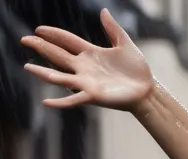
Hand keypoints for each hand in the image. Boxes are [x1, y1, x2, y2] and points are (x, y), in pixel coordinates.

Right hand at [21, 9, 153, 111]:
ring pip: (61, 77)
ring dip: (44, 72)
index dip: (54, 34)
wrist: (148, 91)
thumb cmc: (138, 70)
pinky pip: (74, 99)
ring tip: (28, 67)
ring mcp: (88, 82)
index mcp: (91, 53)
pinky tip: (46, 102)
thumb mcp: (125, 45)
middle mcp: (85, 68)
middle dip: (42, 47)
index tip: (39, 29)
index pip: (68, 41)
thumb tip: (104, 11)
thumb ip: (113, 29)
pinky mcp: (94, 96)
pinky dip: (61, 102)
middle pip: (59, 55)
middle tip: (25, 40)